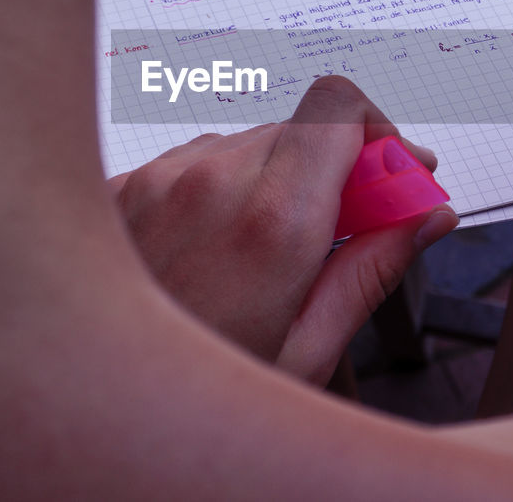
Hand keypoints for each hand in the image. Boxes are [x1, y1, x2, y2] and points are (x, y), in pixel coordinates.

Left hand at [110, 76, 457, 384]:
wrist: (85, 404)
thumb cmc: (191, 399)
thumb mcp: (305, 350)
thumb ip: (374, 269)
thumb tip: (427, 217)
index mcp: (271, 221)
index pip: (340, 108)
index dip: (379, 136)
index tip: (391, 179)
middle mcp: (209, 181)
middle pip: (299, 129)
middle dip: (334, 169)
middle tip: (343, 228)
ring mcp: (156, 179)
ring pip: (245, 145)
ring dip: (272, 182)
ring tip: (262, 256)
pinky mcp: (122, 187)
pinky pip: (189, 164)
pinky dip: (216, 193)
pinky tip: (212, 253)